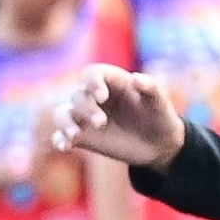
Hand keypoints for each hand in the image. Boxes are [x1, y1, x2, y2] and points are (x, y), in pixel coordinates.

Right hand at [52, 66, 188, 169]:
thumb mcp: (161, 104)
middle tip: (102, 123)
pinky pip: (62, 134)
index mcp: (113, 82)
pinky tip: (63, 146)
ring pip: (63, 113)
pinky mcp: (82, 136)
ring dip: (65, 122)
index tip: (101, 96)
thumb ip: (151, 89)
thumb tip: (136, 79)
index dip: (92, 82)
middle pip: (79, 96)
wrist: (159, 145)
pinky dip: (59, 139)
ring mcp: (86, 117)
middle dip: (86, 108)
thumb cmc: (160, 118)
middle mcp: (95, 97)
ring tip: (74, 135)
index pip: (92, 73)